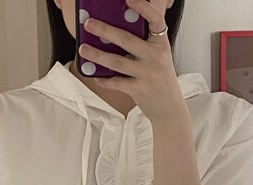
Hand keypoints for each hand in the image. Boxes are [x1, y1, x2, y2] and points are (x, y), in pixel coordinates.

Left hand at [78, 0, 184, 123]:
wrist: (169, 107)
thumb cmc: (159, 77)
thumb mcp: (159, 55)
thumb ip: (146, 39)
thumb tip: (127, 20)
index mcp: (161, 43)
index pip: (156, 20)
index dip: (143, 7)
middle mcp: (156, 57)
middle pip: (127, 40)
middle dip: (105, 30)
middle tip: (89, 23)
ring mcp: (147, 74)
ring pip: (117, 62)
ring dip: (97, 55)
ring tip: (83, 48)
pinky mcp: (139, 90)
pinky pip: (117, 82)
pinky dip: (104, 79)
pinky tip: (95, 75)